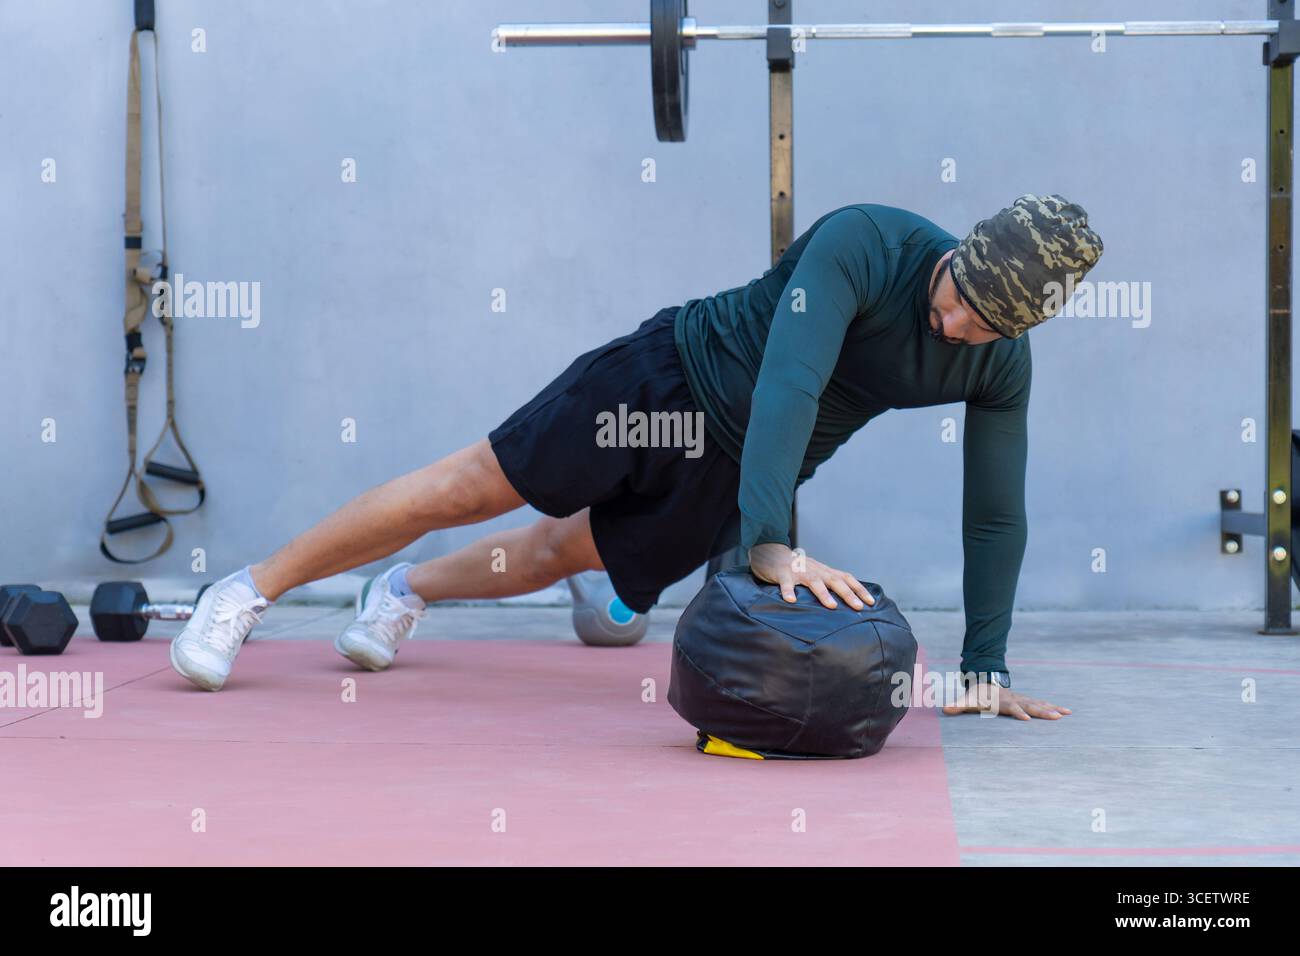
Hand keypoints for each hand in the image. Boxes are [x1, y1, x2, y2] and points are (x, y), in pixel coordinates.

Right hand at [747, 542, 874, 610]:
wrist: (771, 553)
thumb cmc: (796, 568)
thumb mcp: (815, 573)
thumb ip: (828, 584)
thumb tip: (846, 601)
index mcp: (824, 571)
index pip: (846, 578)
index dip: (859, 589)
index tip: (871, 602)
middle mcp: (815, 570)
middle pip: (834, 580)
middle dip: (848, 594)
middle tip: (858, 607)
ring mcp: (799, 571)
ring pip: (813, 581)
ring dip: (823, 593)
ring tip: (832, 606)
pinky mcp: (782, 574)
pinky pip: (786, 583)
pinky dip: (788, 591)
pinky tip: (790, 600)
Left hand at [941, 684, 1071, 719]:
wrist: (985, 681)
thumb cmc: (977, 695)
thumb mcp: (967, 700)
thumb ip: (958, 705)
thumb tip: (945, 710)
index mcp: (1003, 701)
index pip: (1012, 708)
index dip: (1018, 713)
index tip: (1027, 719)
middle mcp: (1016, 699)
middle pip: (1031, 706)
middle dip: (1043, 712)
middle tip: (1057, 717)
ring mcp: (1023, 699)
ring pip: (1040, 704)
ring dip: (1053, 709)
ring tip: (1067, 714)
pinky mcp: (1028, 701)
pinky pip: (1043, 704)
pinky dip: (1054, 707)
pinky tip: (1066, 712)